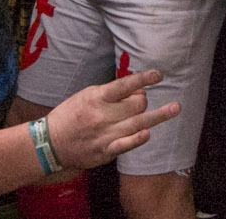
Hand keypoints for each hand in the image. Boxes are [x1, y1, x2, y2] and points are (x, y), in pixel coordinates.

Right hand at [44, 69, 180, 169]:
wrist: (50, 143)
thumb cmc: (71, 115)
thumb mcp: (87, 95)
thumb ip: (111, 93)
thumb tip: (138, 90)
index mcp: (96, 97)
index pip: (124, 85)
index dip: (143, 78)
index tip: (158, 74)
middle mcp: (102, 115)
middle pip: (137, 104)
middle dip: (142, 100)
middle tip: (137, 101)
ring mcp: (104, 134)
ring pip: (138, 123)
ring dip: (159, 116)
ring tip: (175, 108)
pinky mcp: (105, 150)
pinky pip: (126, 145)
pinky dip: (138, 139)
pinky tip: (148, 133)